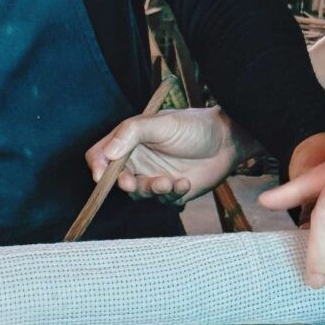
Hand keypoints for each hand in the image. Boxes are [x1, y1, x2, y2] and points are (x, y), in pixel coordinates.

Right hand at [86, 106, 248, 202]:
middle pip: (117, 179)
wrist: (228, 140)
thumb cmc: (193, 126)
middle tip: (133, 183)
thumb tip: (107, 153)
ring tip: (170, 181)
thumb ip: (131, 133)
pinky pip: (162, 201)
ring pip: (139, 194)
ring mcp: (153, 176)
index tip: (100, 175)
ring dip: (151, 190)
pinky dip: (172, 194)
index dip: (97, 165)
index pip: (101, 154)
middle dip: (126, 183)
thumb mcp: (161, 123)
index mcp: (129, 140)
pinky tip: (185, 182)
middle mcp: (138, 160)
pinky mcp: (171, 191)